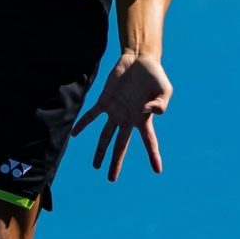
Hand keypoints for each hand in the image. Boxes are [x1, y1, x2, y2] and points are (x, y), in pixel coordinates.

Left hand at [71, 52, 172, 181]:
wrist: (140, 59)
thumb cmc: (155, 76)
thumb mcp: (165, 90)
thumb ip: (161, 104)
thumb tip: (146, 111)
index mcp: (144, 119)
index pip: (149, 142)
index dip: (153, 155)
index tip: (157, 170)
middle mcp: (128, 119)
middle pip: (120, 146)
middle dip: (116, 162)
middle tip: (111, 179)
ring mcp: (115, 111)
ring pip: (105, 135)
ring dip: (100, 150)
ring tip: (95, 166)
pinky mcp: (105, 100)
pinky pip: (92, 115)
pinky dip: (83, 124)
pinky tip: (74, 134)